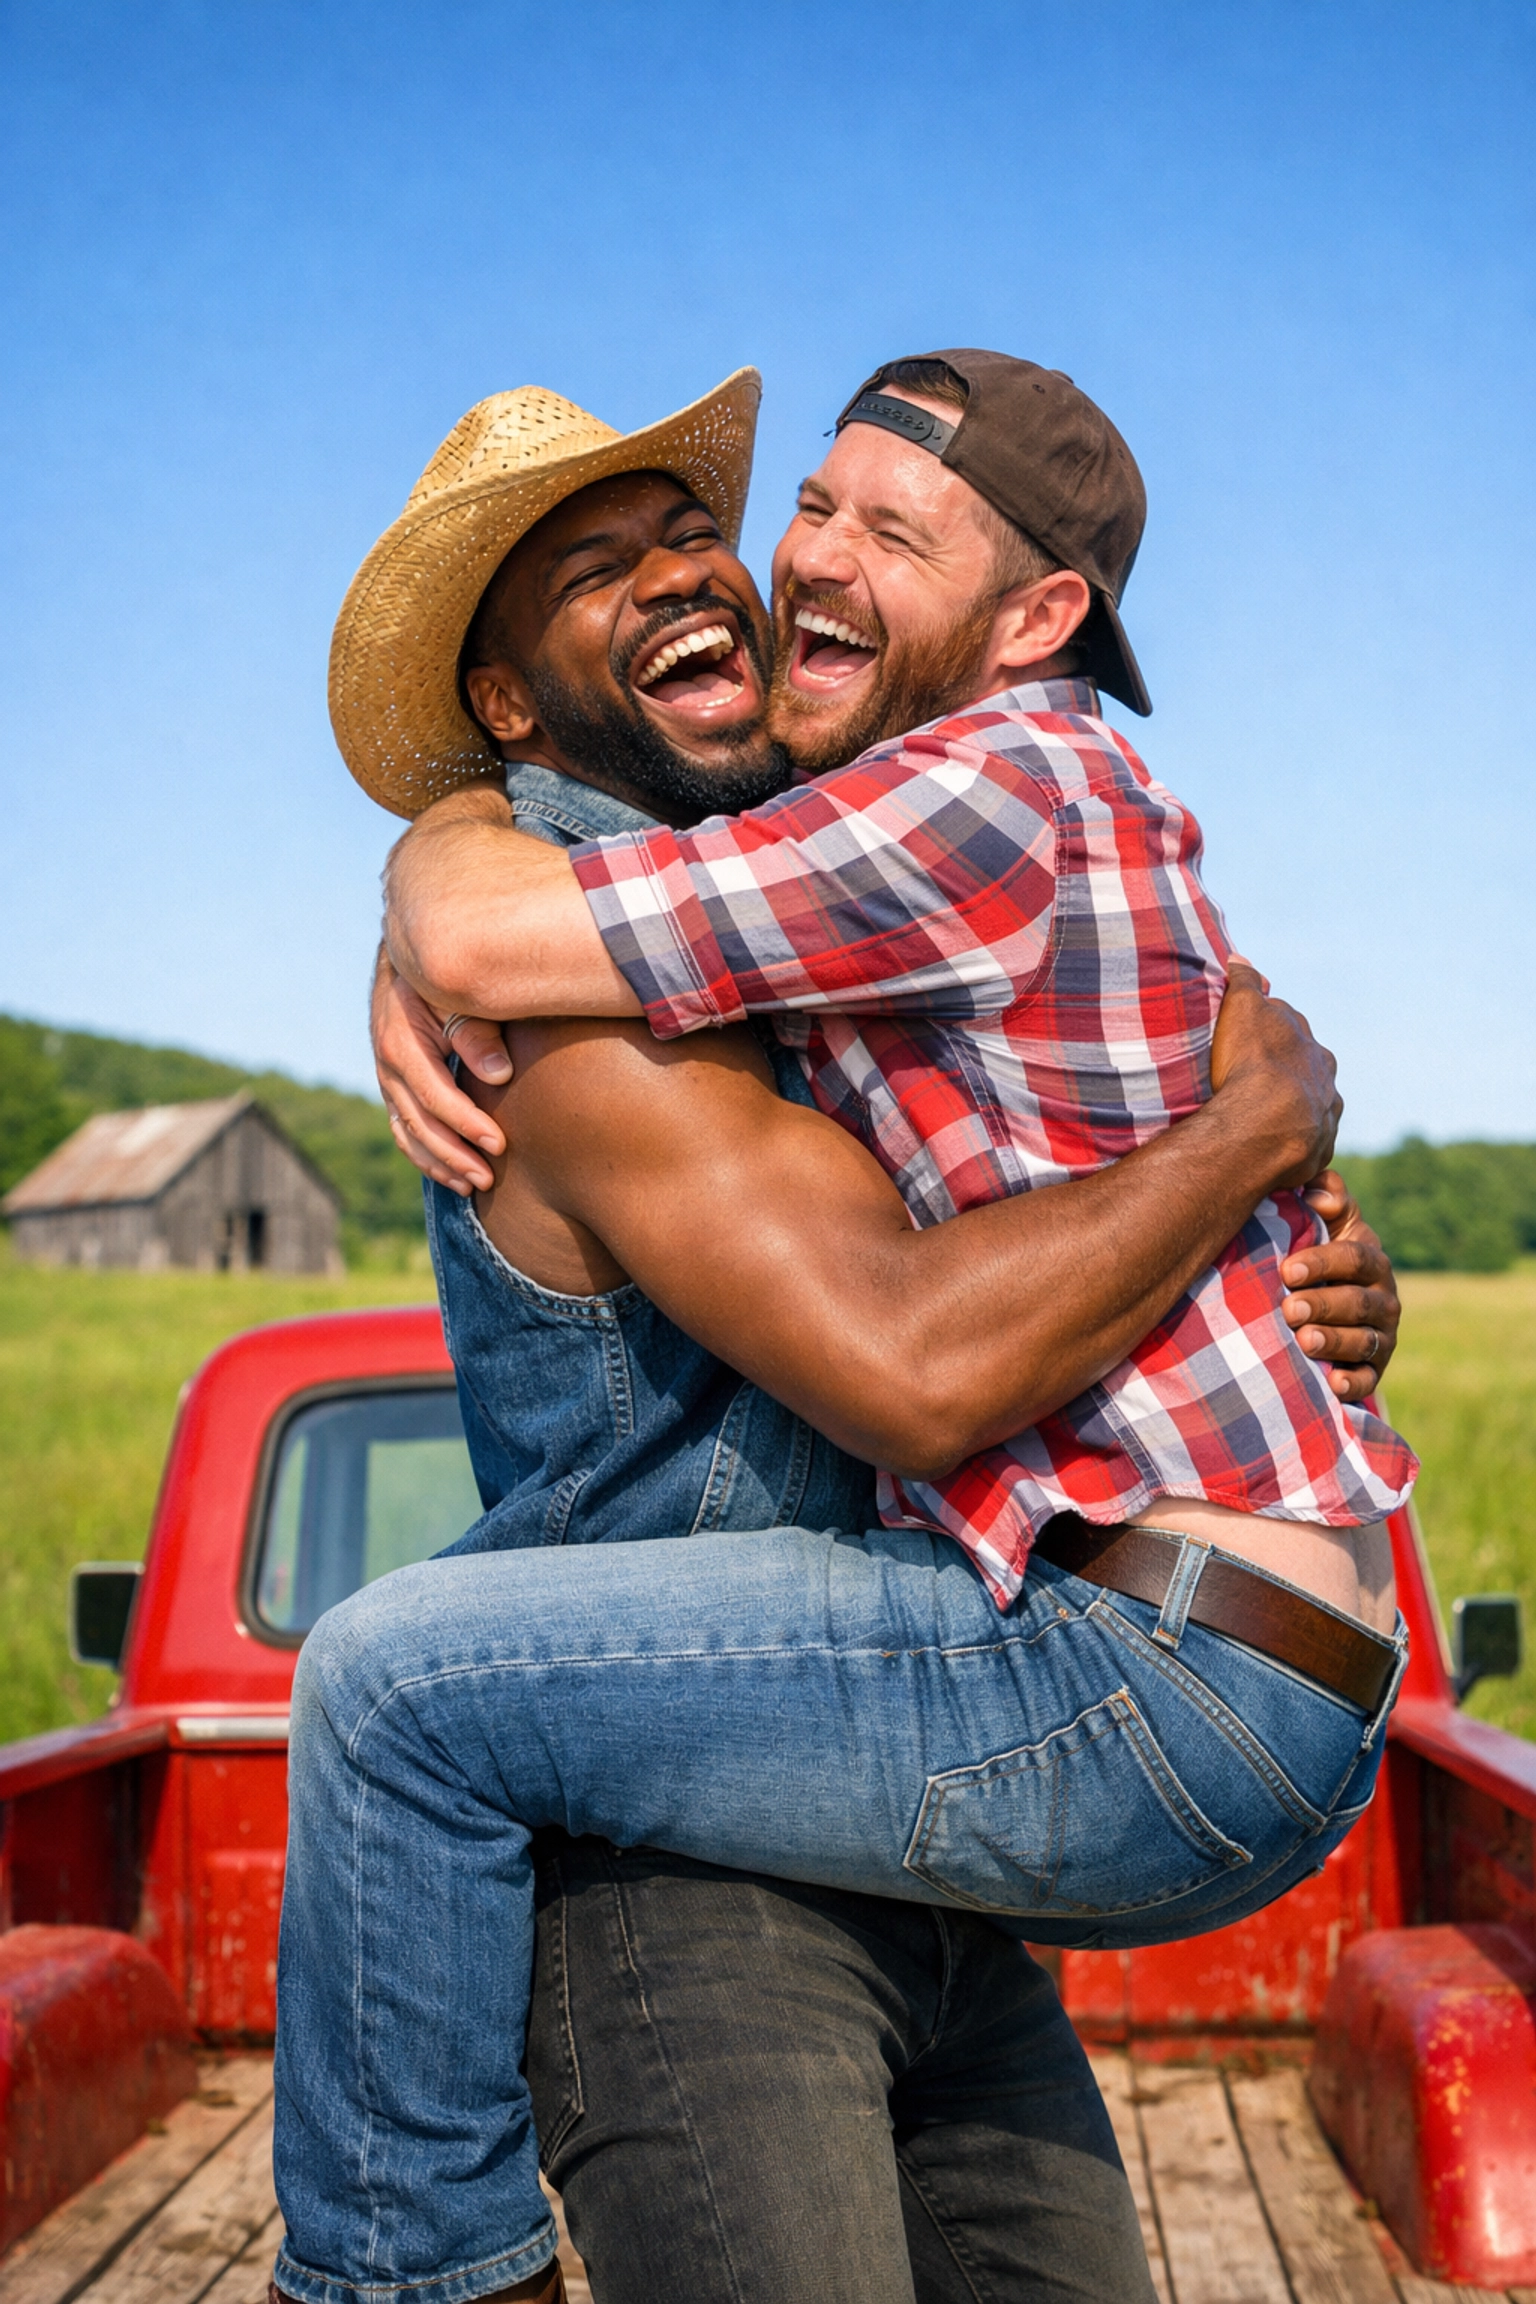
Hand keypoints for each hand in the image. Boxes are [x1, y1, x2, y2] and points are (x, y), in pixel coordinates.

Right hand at [371, 946, 511, 1194]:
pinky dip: (424, 1156)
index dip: (467, 1124)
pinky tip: (449, 1175)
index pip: (436, 1096)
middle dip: (454, 1155)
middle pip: (419, 1123)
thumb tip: (499, 1077)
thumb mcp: (461, 997)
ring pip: (408, 1133)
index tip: (499, 1144)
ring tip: (472, 1187)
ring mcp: (387, 1080)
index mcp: (401, 1043)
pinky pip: (403, 1130)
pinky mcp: (393, 1088)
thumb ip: (478, 1034)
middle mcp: (387, 1066)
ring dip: (439, 1164)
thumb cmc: (445, 979)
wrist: (412, 962)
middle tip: (489, 1178)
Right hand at [1209, 958, 1342, 1186]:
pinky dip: (1292, 1146)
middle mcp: (1327, 1084)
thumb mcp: (1244, 1010)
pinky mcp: (1316, 1153)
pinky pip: (1305, 1147)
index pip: (1295, 1037)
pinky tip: (1271, 1150)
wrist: (1266, 1124)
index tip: (1252, 1043)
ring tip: (1263, 1122)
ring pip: (1311, 1111)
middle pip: (1308, 1076)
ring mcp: (1324, 1120)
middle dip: (1289, 1076)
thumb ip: (1245, 983)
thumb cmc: (1252, 1064)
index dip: (1272, 1037)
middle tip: (1256, 1084)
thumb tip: (1240, 958)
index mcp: (1314, 1050)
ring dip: (1294, 1113)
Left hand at [1279, 1172, 1400, 1402]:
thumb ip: (1325, 1200)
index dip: (1323, 1263)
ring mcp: (1380, 1337)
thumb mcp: (1325, 1227)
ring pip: (1363, 1341)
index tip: (1287, 1271)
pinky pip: (1367, 1381)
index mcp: (1371, 1261)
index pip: (1355, 1258)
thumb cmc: (1315, 1260)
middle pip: (1359, 1303)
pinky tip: (1333, 1383)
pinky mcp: (1372, 1371)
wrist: (1320, 1311)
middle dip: (1324, 1305)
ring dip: (1334, 1342)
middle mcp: (1383, 1300)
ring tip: (1303, 1342)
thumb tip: (1316, 1189)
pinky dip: (1352, 1383)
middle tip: (1288, 1310)